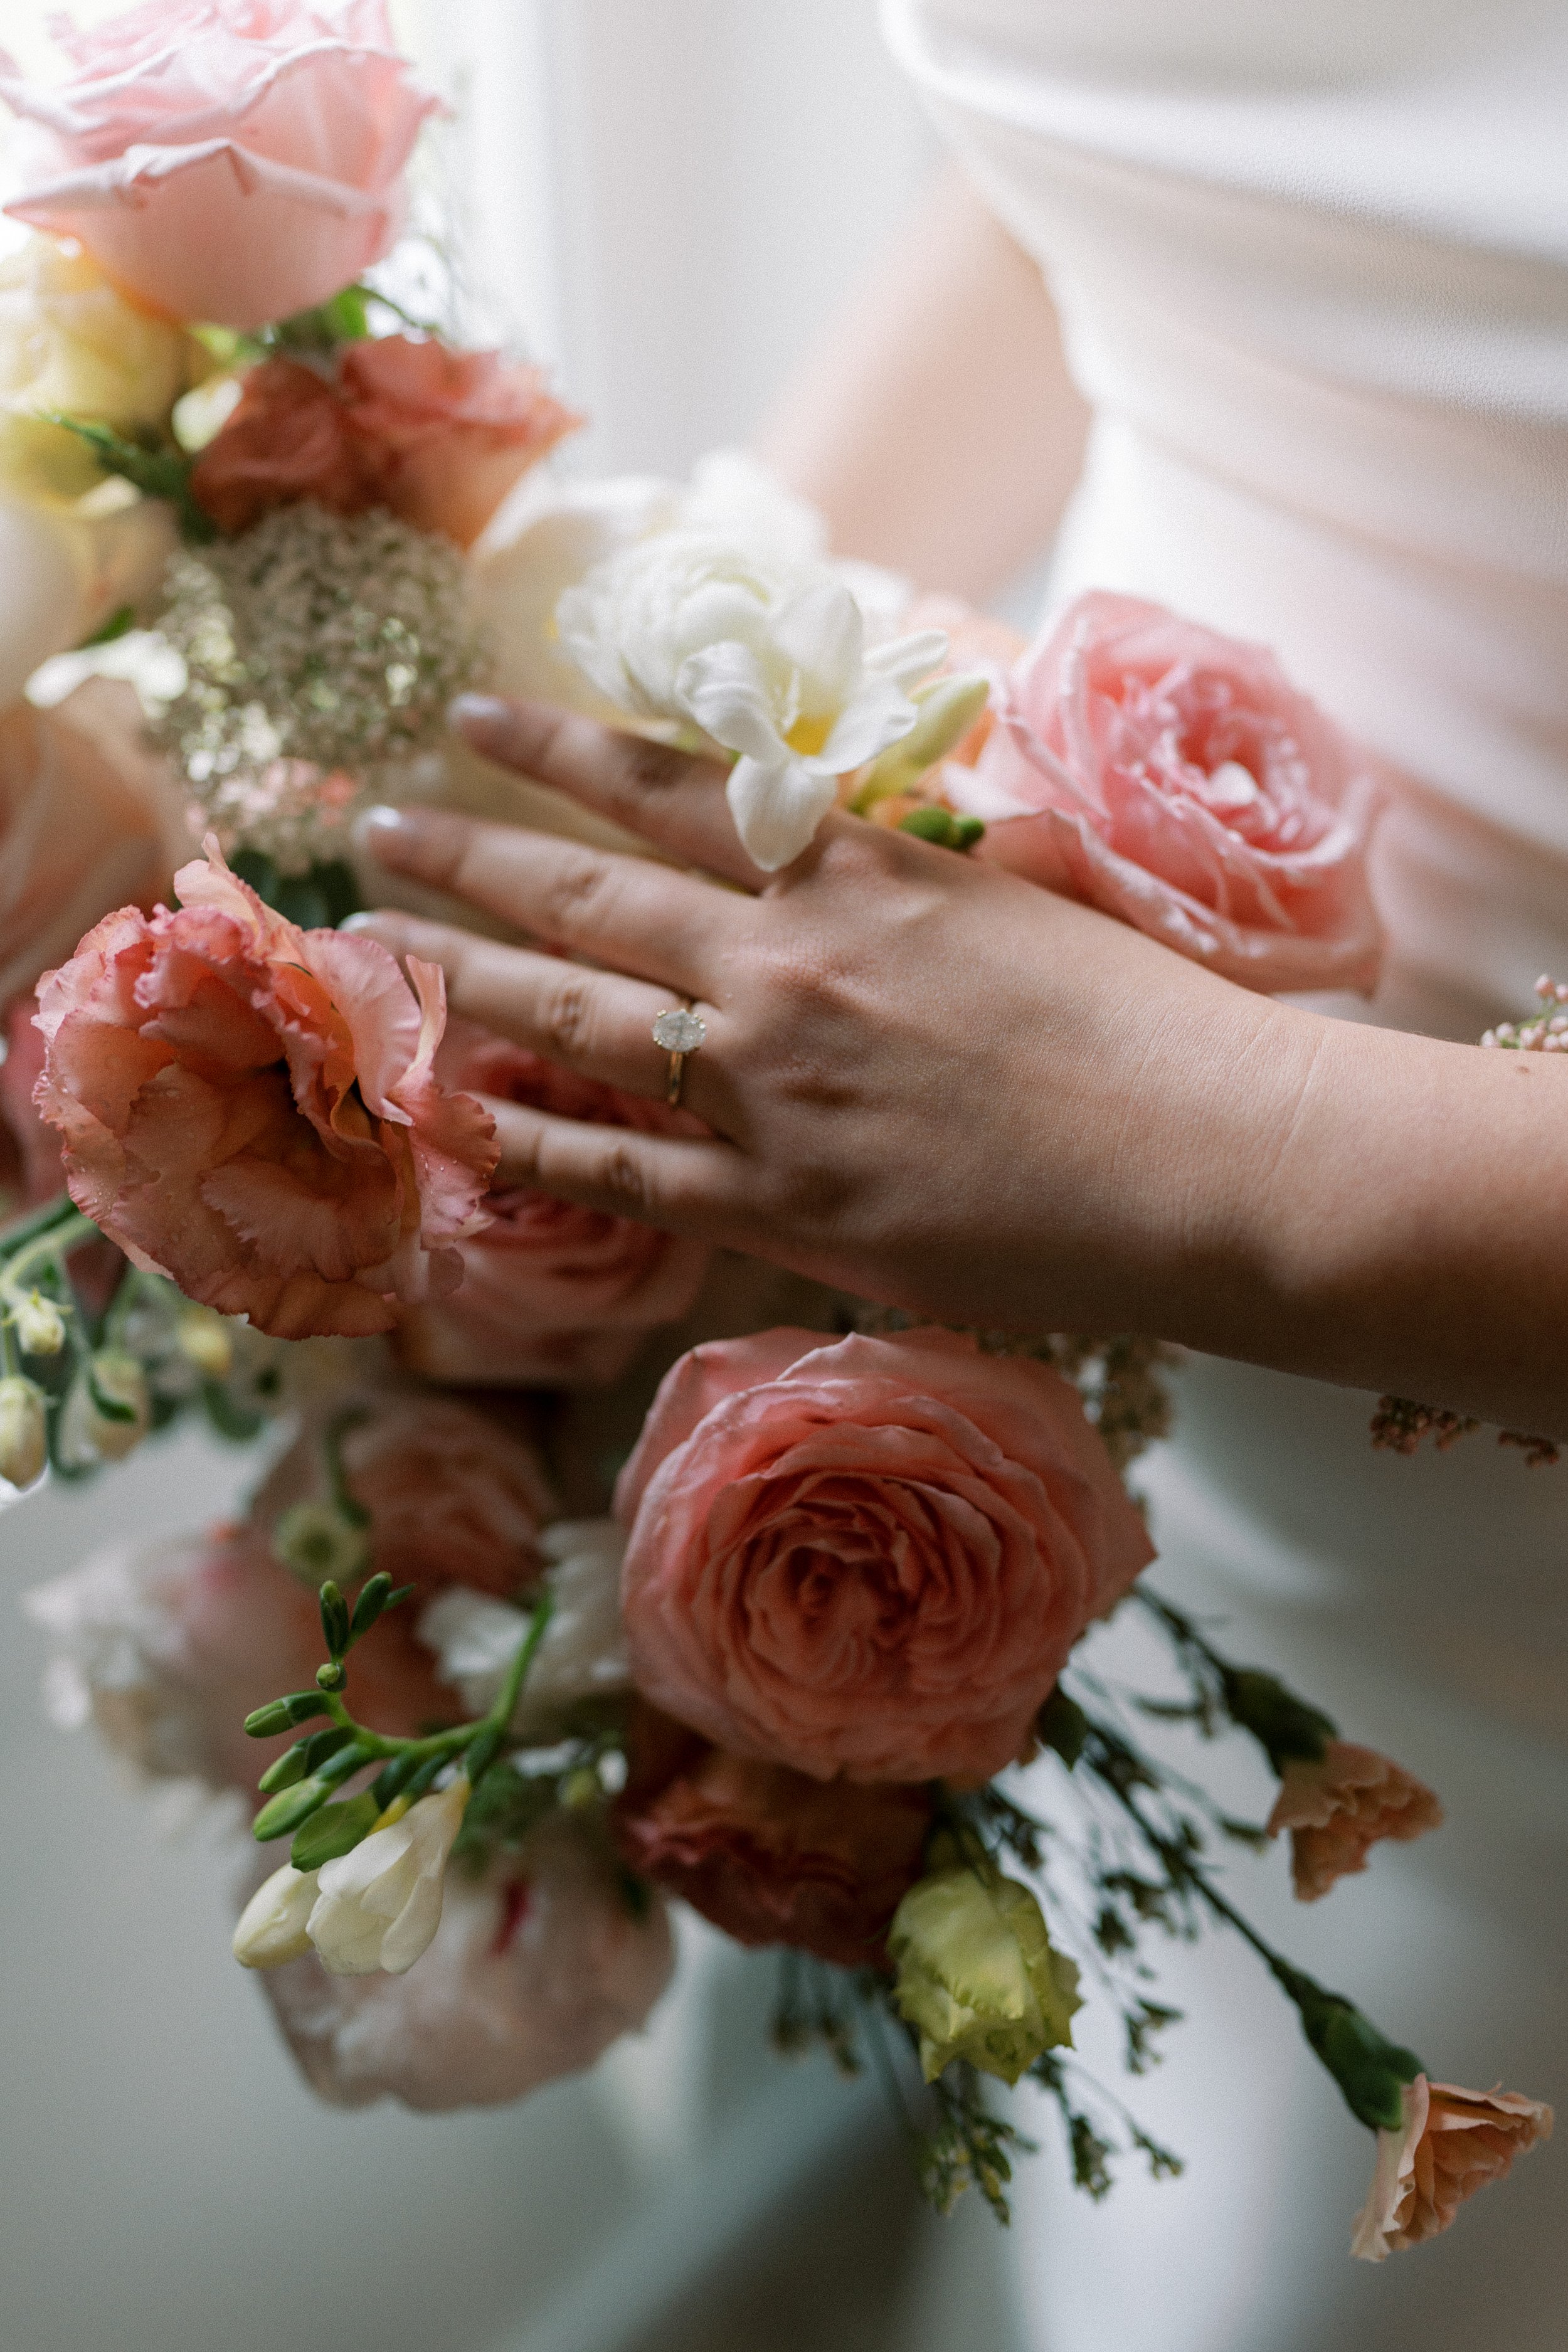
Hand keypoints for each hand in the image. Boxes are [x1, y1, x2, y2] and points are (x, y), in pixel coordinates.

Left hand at [347, 695, 1303, 1341]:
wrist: (1217, 1162)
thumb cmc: (1157, 1025)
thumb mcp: (1038, 898)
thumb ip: (932, 867)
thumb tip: (889, 843)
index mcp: (859, 871)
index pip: (667, 788)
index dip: (553, 747)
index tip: (470, 718)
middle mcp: (790, 964)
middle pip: (584, 894)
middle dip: (465, 855)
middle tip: (375, 830)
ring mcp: (775, 1088)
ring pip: (571, 1022)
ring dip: (456, 979)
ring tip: (368, 951)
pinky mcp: (788, 1206)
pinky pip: (618, 1170)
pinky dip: (523, 1142)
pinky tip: (444, 1113)